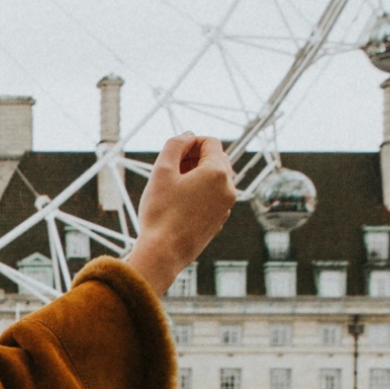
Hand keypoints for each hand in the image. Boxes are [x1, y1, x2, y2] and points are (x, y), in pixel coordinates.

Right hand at [123, 133, 235, 292]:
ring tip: (173, 186)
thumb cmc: (160, 212)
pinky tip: (179, 203)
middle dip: (194, 158)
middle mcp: (229, 188)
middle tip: (170, 169)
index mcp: (218, 173)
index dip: (190, 142)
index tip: (172, 153)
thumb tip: (188, 135)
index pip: (211, 142)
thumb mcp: (161, 171)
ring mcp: (227, 206)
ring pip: (216, 178)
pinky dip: (200, 192)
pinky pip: (214, 196)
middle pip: (216, 158)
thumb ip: (175, 145)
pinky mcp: (220, 220)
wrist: (164, 253)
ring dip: (197, 175)